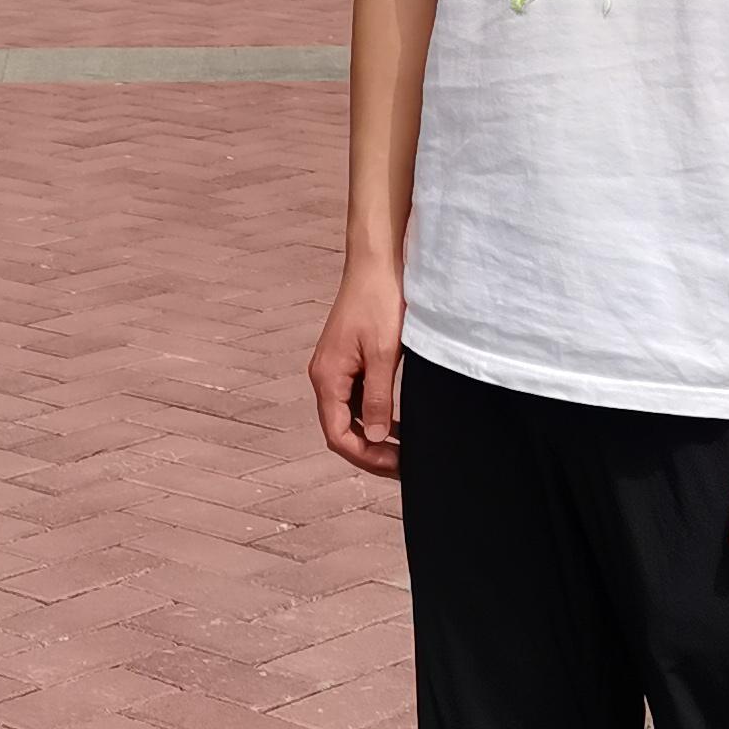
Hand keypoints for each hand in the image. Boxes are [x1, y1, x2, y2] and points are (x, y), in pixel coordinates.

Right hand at [311, 264, 405, 478]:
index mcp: (327, 376)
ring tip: (403, 450)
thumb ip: (377, 398)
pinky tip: (396, 423)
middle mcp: (325, 375)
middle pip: (341, 430)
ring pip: (349, 417)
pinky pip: (356, 399)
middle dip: (370, 452)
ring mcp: (336, 368)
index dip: (365, 457)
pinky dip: (374, 416)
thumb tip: (374, 437)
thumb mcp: (384, 354)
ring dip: (373, 436)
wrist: (378, 262)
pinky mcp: (348, 360)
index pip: (338, 435)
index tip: (395, 466)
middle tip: (403, 465)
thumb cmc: (380, 301)